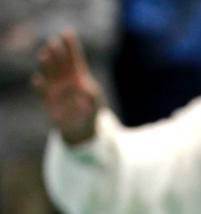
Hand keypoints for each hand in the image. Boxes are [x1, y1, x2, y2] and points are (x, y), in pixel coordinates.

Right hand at [32, 30, 101, 144]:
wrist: (80, 128)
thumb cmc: (90, 111)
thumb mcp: (95, 104)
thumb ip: (92, 97)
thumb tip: (86, 92)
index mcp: (78, 75)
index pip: (74, 58)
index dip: (71, 46)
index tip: (68, 33)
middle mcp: (63, 78)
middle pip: (58, 62)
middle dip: (56, 52)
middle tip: (53, 43)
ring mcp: (54, 86)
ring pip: (47, 72)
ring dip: (45, 64)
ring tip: (45, 56)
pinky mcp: (46, 98)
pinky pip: (40, 90)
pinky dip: (39, 84)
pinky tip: (38, 80)